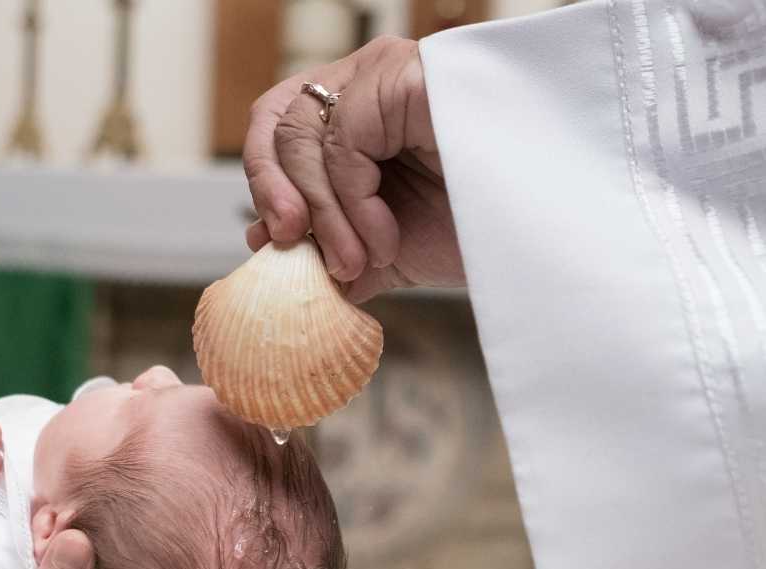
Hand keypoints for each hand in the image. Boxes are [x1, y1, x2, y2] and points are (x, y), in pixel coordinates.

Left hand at [243, 36, 464, 302]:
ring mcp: (387, 72)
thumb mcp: (381, 248)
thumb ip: (325, 247)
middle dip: (278, 197)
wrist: (538, 238)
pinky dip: (351, 205)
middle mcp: (367, 81)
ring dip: (324, 216)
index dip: (263, 181)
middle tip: (300, 251)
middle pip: (279, 122)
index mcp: (355, 113)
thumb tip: (264, 248)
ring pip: (305, 134)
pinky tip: (384, 240)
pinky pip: (343, 142)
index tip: (270, 242)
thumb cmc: (470, 232)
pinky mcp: (407, 77)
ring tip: (360, 261)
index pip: (277, 123)